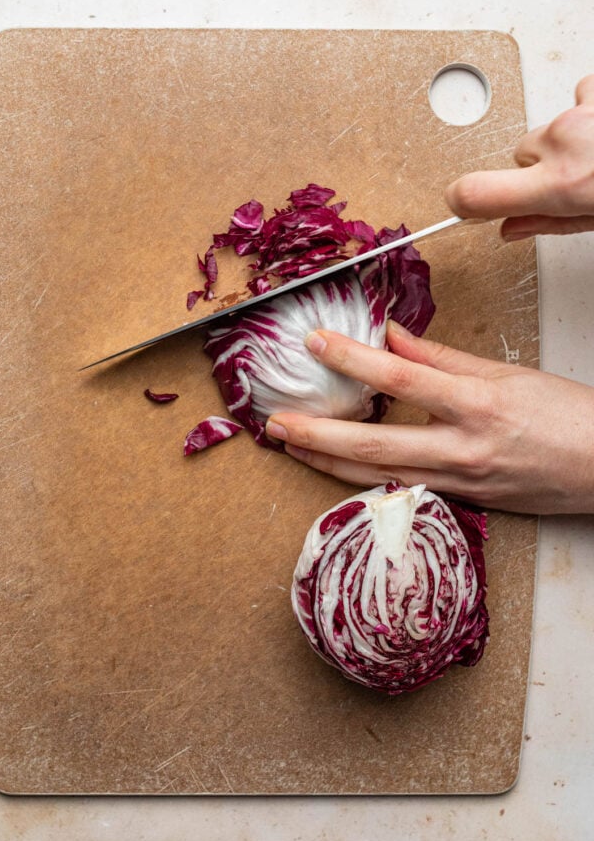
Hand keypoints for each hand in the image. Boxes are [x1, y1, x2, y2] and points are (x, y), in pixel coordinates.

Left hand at [265, 323, 593, 514]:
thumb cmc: (568, 417)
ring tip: (291, 445)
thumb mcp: (507, 373)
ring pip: (380, 474)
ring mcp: (460, 482)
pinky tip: (335, 466)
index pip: (400, 377)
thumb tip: (392, 338)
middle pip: (375, 442)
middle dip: (318, 433)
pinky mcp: (462, 502)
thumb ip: (443, 357)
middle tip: (276, 422)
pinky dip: (364, 476)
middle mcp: (463, 448)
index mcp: (477, 404)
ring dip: (328, 460)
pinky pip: (402, 487)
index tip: (315, 342)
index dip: (352, 358)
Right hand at [446, 74, 593, 240]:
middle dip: (538, 171)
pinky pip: (577, 98)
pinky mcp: (593, 92)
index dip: (461, 201)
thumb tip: (513, 226)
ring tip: (593, 156)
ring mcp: (577, 113)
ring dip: (565, 144)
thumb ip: (549, 222)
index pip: (479, 193)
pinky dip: (585, 112)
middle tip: (572, 183)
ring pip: (546, 130)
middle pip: (520, 156)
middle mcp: (562, 143)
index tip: (460, 205)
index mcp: (561, 184)